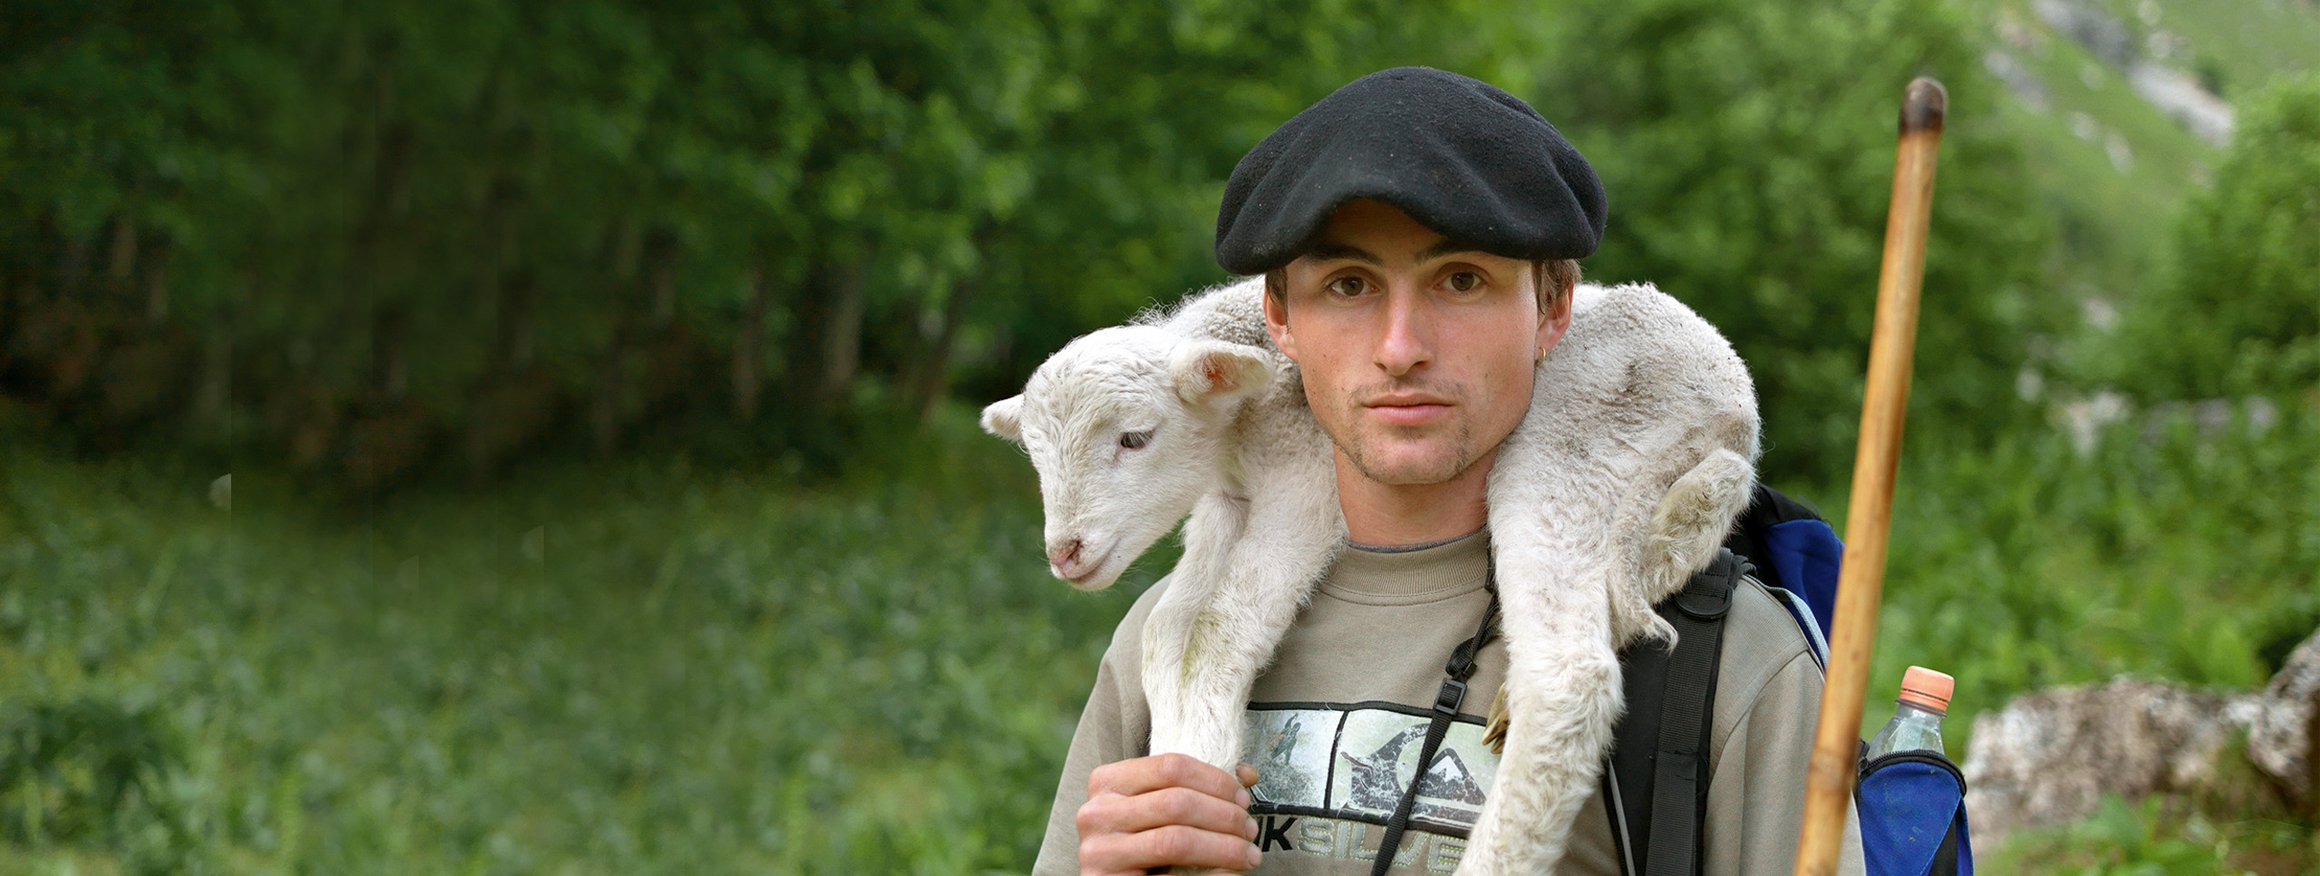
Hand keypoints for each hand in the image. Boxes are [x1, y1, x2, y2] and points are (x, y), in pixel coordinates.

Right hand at [1076, 754, 1262, 874]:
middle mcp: (1096, 813)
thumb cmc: (1144, 843)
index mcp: (1108, 781)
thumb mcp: (1161, 808)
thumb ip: (1196, 788)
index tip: (1243, 799)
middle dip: (1225, 816)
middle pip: (1177, 802)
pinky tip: (1228, 874)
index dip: (1216, 781)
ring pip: (1175, 841)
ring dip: (1223, 847)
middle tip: (1250, 830)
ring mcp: (1098, 852)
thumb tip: (1248, 775)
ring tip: (1247, 855)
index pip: (1171, 766)